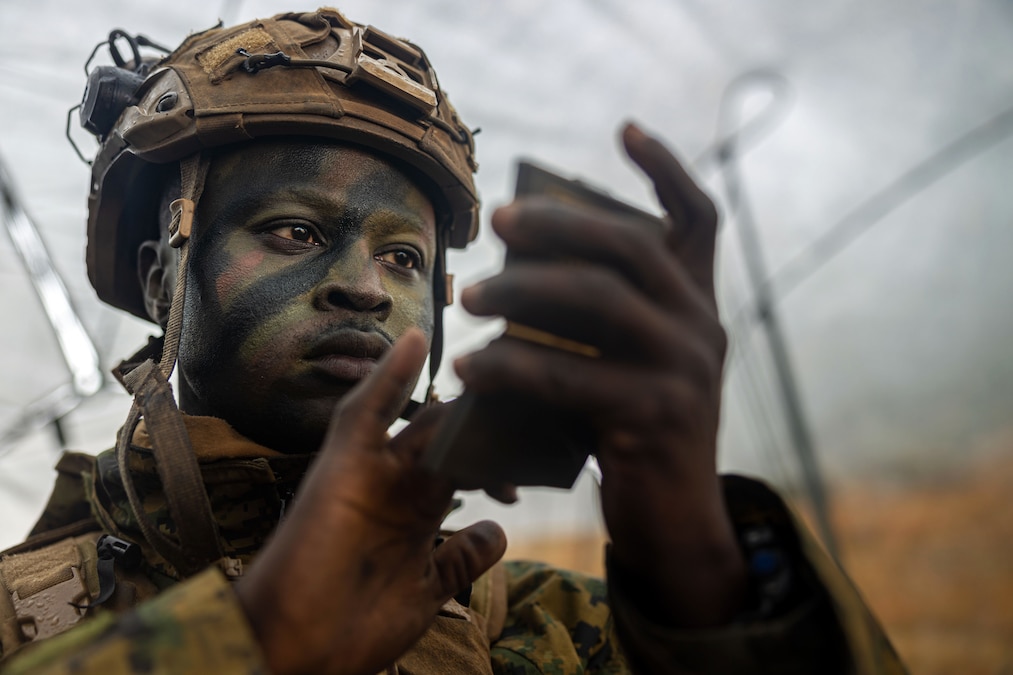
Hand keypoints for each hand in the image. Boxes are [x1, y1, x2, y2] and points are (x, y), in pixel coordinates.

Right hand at [235, 329, 506, 674]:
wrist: (296, 654)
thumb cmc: (352, 628)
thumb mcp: (427, 591)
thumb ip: (460, 558)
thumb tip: (497, 532)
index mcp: (417, 509)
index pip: (469, 463)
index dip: (505, 456)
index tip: (544, 454)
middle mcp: (398, 483)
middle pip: (454, 437)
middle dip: (496, 429)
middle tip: (540, 419)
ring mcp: (371, 470)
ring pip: (422, 419)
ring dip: (461, 404)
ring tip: (499, 376)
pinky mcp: (342, 465)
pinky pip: (364, 411)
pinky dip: (388, 376)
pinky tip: (416, 340)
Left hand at [457, 124, 744, 626]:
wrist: (675, 524)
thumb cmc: (636, 436)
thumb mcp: (631, 367)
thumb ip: (602, 322)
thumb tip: (522, 273)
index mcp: (699, 308)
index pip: (700, 220)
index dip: (667, 169)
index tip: (626, 129)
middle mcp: (702, 328)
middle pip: (629, 246)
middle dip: (558, 224)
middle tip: (499, 222)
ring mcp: (684, 370)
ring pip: (597, 301)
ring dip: (522, 291)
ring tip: (469, 298)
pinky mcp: (653, 417)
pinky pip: (568, 376)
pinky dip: (510, 368)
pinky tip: (469, 370)